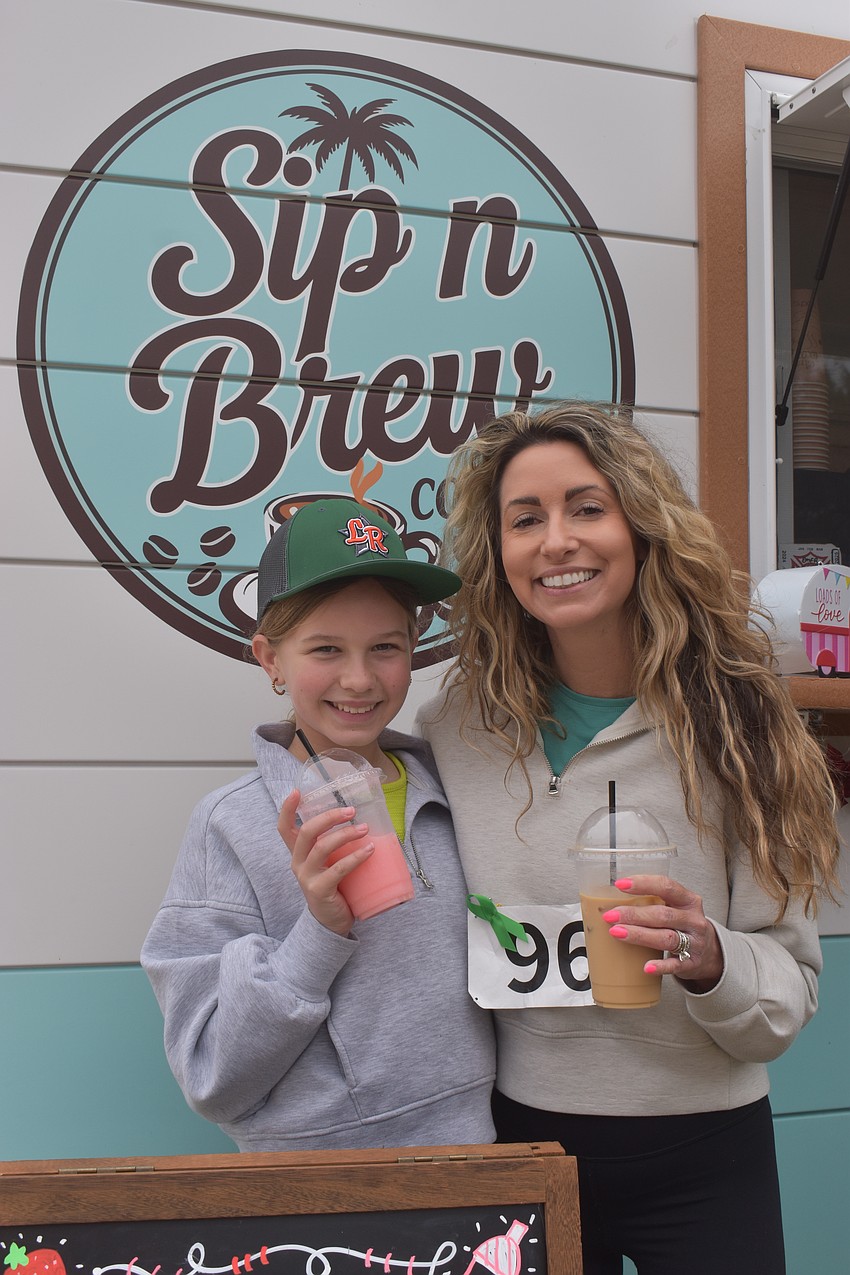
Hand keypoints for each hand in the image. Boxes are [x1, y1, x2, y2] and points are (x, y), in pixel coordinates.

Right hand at [278, 790, 373, 935]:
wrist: (331, 922)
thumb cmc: (334, 886)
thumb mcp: (328, 862)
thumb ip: (333, 844)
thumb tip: (361, 818)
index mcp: (298, 854)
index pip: (284, 828)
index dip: (287, 809)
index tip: (297, 791)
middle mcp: (297, 863)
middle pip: (306, 832)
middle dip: (329, 817)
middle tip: (351, 810)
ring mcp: (306, 877)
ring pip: (321, 848)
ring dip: (345, 834)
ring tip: (364, 829)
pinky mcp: (319, 890)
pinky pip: (338, 869)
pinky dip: (355, 857)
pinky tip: (370, 850)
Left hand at [602, 874, 723, 991]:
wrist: (710, 953)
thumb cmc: (683, 925)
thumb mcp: (675, 908)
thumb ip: (652, 903)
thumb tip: (611, 901)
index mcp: (688, 900)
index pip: (666, 886)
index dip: (643, 884)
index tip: (620, 885)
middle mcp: (694, 920)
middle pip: (663, 914)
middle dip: (634, 914)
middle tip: (610, 915)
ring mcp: (694, 942)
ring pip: (666, 938)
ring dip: (640, 935)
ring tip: (617, 933)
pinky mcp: (692, 963)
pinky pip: (675, 965)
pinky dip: (660, 966)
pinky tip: (645, 966)